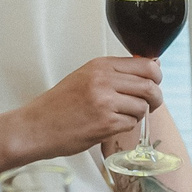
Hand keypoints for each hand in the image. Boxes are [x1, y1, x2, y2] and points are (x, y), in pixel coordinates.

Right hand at [14, 57, 161, 161]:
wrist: (35, 127)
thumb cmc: (59, 105)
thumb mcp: (86, 77)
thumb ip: (116, 72)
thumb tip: (153, 66)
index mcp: (100, 66)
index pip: (146, 64)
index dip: (156, 76)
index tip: (154, 83)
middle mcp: (104, 80)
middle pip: (150, 86)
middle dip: (155, 98)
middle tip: (150, 105)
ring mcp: (105, 102)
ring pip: (143, 107)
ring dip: (137, 114)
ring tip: (119, 116)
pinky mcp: (106, 123)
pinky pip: (131, 124)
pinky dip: (125, 127)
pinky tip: (109, 125)